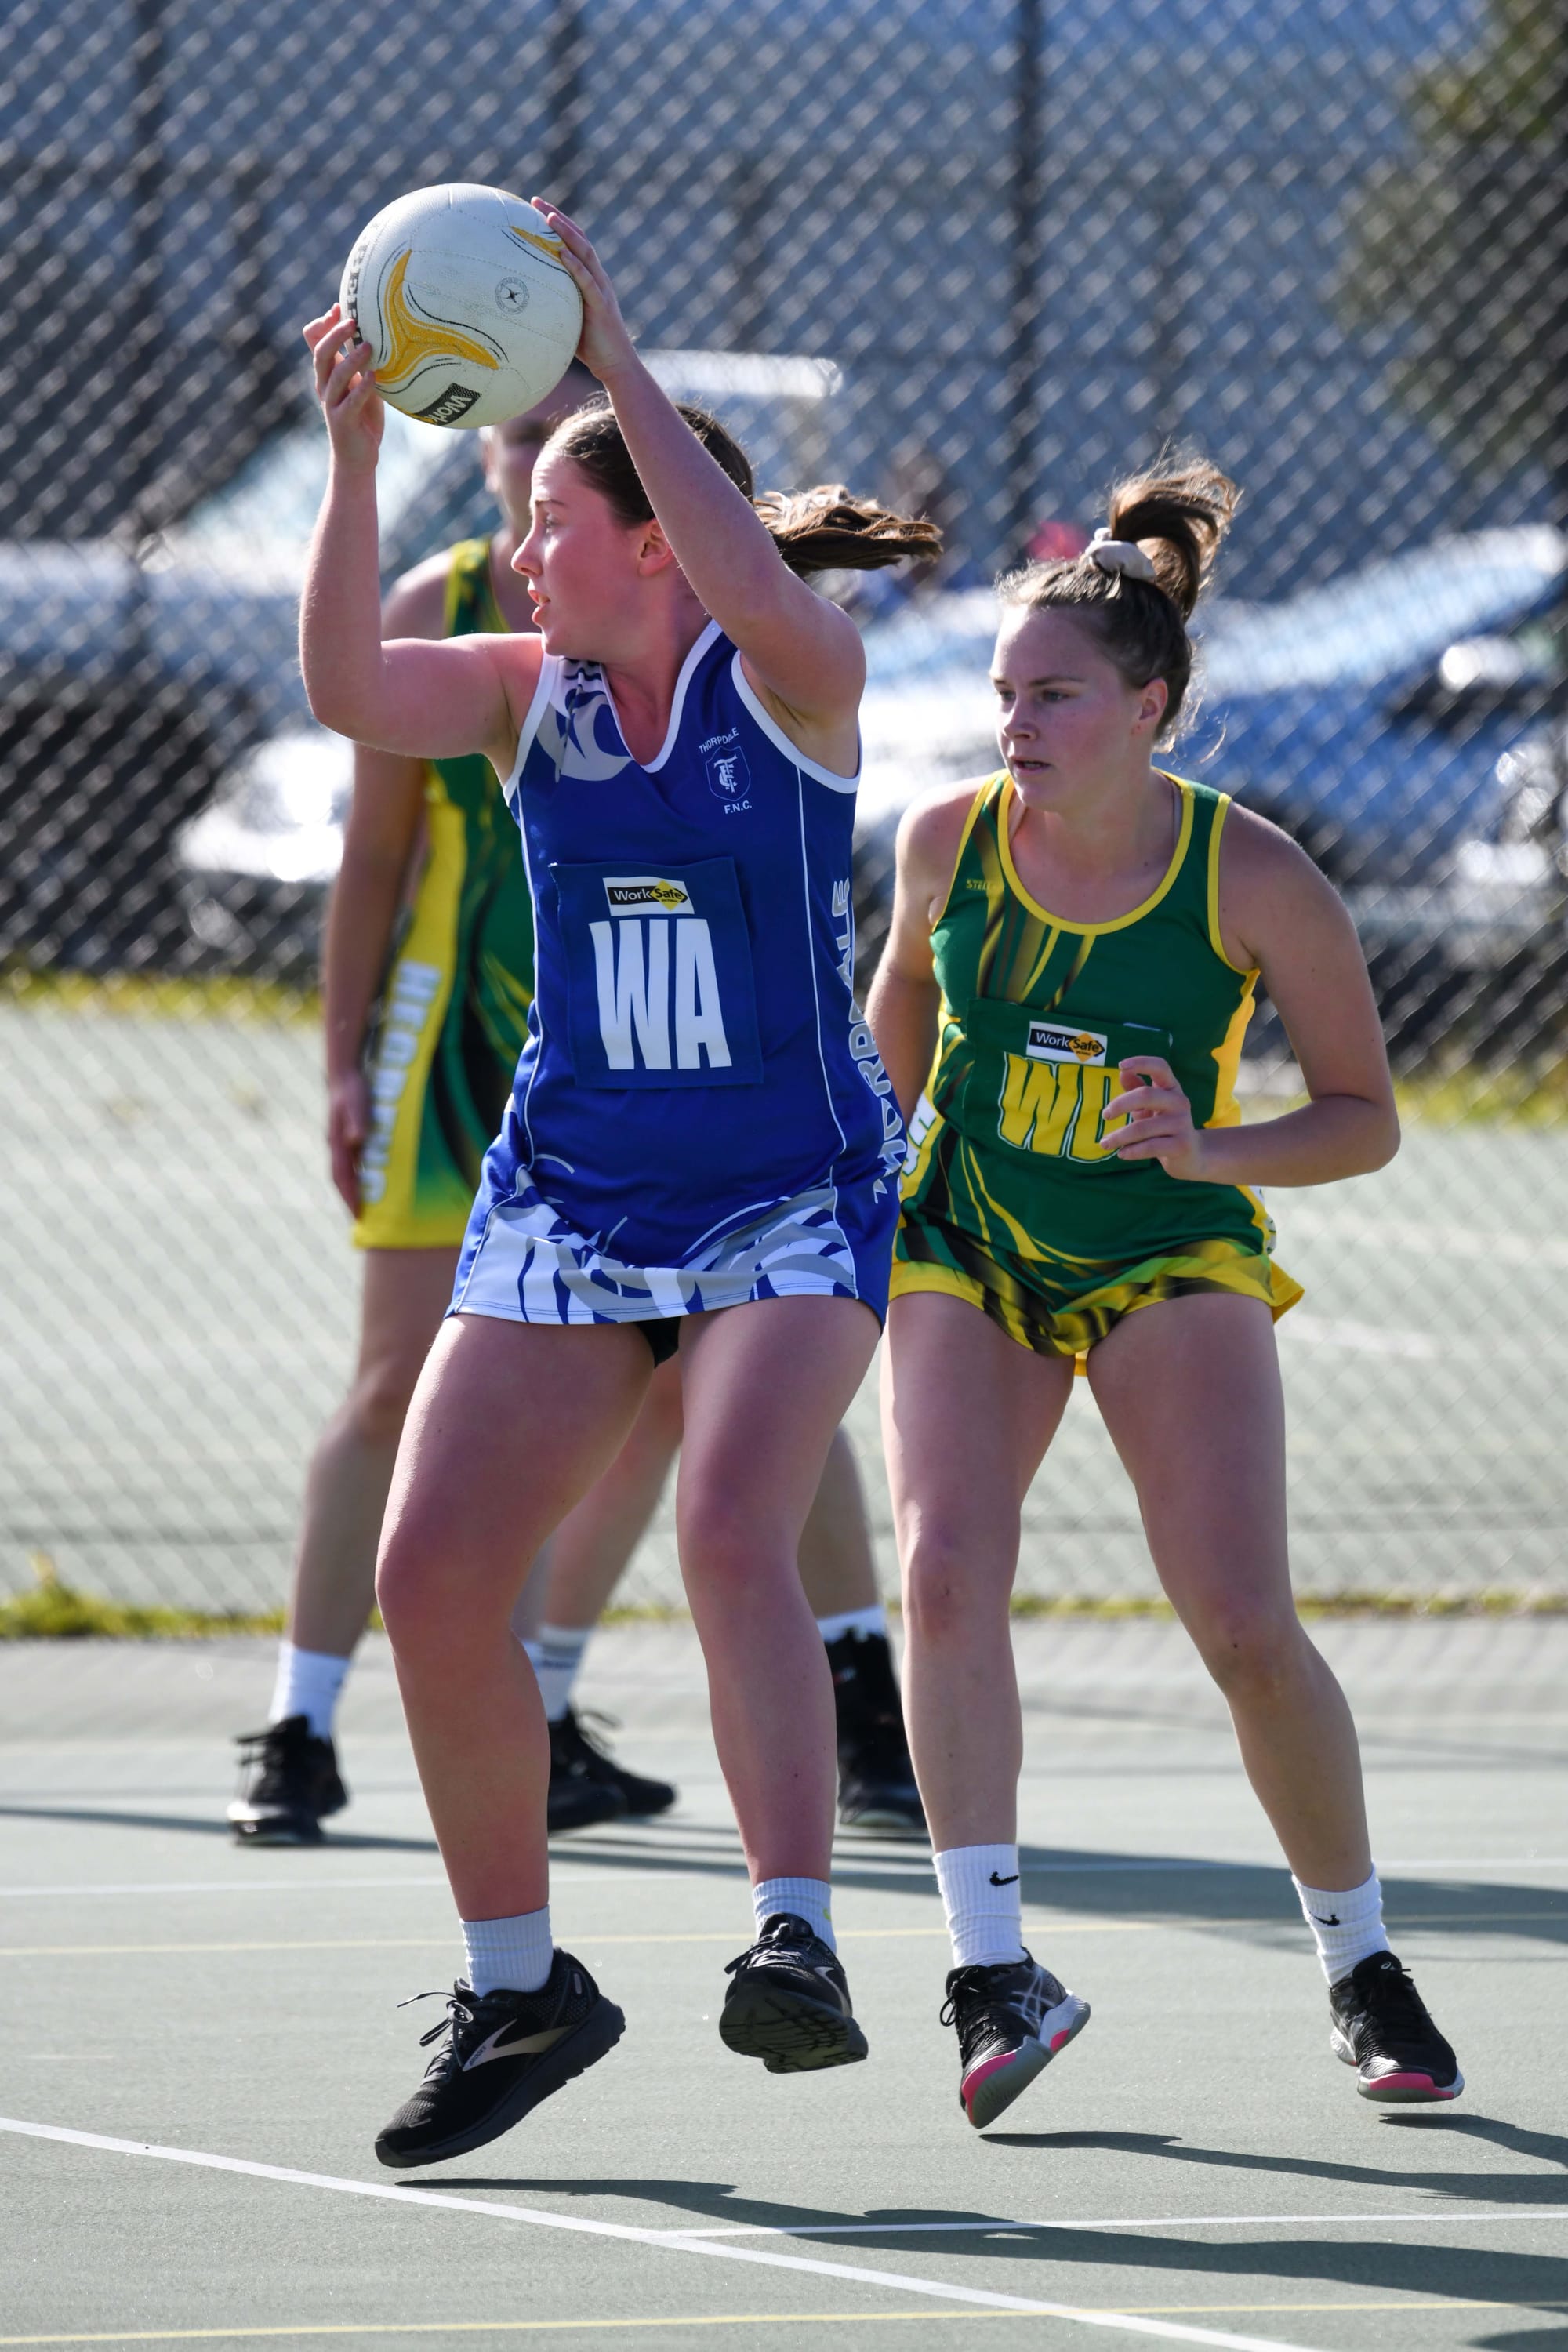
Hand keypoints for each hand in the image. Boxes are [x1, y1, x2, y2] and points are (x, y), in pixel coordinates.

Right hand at [302, 302, 383, 472]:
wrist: (357, 457)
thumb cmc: (362, 417)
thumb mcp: (361, 384)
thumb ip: (361, 363)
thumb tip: (376, 334)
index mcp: (327, 373)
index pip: (313, 342)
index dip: (322, 324)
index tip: (338, 307)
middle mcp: (324, 386)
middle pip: (321, 354)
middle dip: (334, 335)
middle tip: (352, 320)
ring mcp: (332, 404)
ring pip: (335, 376)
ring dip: (351, 359)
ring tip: (369, 346)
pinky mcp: (344, 421)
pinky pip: (352, 401)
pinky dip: (363, 387)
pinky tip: (374, 376)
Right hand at [327, 1067, 371, 1214]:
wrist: (344, 1076)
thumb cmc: (353, 1090)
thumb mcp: (358, 1103)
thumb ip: (357, 1122)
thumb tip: (356, 1141)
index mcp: (338, 1143)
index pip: (341, 1177)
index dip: (349, 1197)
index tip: (357, 1215)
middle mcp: (336, 1146)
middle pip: (340, 1180)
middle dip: (348, 1200)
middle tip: (360, 1220)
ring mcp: (340, 1143)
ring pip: (344, 1173)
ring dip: (351, 1190)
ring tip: (362, 1208)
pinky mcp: (346, 1138)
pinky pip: (350, 1164)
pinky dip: (356, 1177)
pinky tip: (367, 1182)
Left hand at [528, 199, 638, 379]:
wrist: (616, 365)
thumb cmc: (590, 346)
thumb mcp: (568, 318)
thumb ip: (553, 303)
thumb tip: (522, 301)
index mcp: (590, 278)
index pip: (573, 243)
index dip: (556, 223)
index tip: (535, 207)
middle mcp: (597, 277)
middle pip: (578, 238)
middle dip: (557, 217)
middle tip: (536, 201)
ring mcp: (601, 290)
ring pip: (585, 253)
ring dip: (567, 234)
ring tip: (549, 218)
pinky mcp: (601, 306)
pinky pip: (587, 281)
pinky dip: (575, 265)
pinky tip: (561, 253)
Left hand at [1101, 1055, 1211, 1179]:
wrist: (1192, 1155)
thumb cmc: (1164, 1126)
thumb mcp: (1149, 1107)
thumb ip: (1136, 1090)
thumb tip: (1122, 1073)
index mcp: (1172, 1088)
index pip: (1160, 1067)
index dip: (1141, 1062)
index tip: (1120, 1065)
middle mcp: (1180, 1102)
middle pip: (1146, 1095)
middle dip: (1120, 1104)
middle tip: (1105, 1115)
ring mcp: (1182, 1124)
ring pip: (1143, 1127)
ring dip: (1119, 1136)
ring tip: (1104, 1143)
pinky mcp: (1181, 1145)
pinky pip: (1150, 1147)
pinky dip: (1131, 1151)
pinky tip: (1121, 1153)